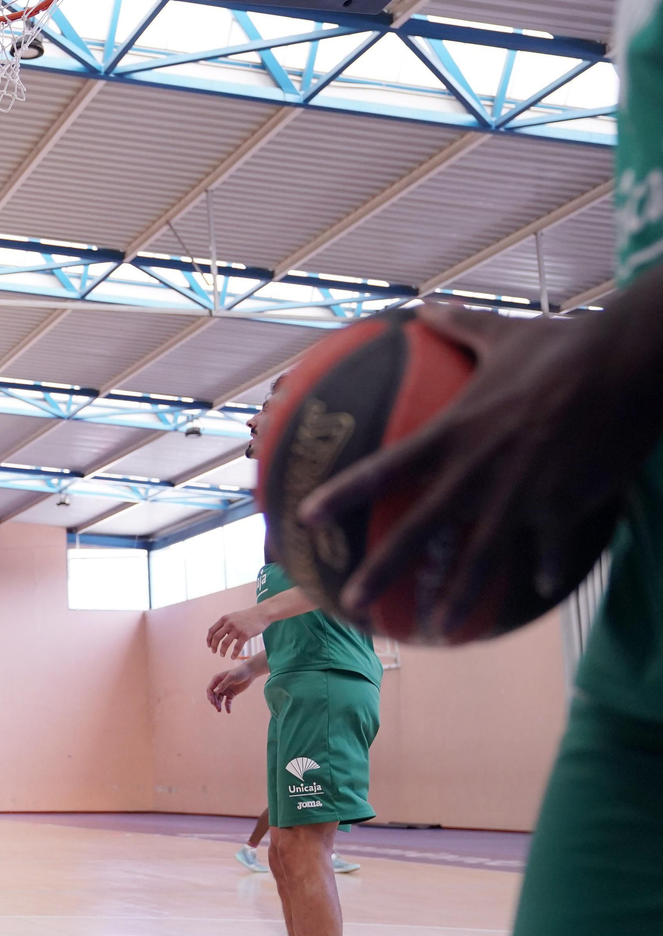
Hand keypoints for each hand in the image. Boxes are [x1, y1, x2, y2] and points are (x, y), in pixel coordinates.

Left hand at [207, 605, 267, 657]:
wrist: (261, 614)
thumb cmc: (247, 616)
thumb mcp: (233, 617)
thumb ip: (225, 624)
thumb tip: (216, 633)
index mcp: (224, 619)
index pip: (212, 630)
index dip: (209, 639)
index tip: (209, 646)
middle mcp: (229, 623)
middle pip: (216, 637)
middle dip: (214, 646)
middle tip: (214, 652)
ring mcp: (237, 629)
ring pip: (225, 643)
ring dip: (222, 651)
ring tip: (222, 655)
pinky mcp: (245, 635)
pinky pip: (237, 647)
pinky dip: (234, 654)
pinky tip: (233, 657)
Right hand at [207, 663, 257, 712]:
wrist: (249, 673)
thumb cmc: (239, 672)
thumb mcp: (231, 677)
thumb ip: (223, 684)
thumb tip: (215, 692)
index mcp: (217, 679)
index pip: (210, 689)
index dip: (210, 696)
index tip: (212, 702)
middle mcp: (219, 685)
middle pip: (213, 696)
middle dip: (214, 702)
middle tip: (217, 708)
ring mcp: (225, 690)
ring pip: (219, 699)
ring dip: (218, 705)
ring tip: (219, 710)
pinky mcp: (231, 694)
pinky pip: (227, 702)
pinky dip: (227, 706)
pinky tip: (228, 711)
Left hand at [300, 304, 647, 633]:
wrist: (629, 366)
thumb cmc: (565, 344)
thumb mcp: (504, 333)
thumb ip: (461, 326)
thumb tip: (429, 305)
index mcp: (453, 435)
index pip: (383, 470)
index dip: (341, 494)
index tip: (306, 518)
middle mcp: (478, 472)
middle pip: (419, 531)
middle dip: (381, 570)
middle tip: (350, 603)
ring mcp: (522, 495)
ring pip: (481, 558)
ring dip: (457, 597)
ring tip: (436, 630)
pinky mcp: (567, 506)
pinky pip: (550, 548)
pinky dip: (544, 568)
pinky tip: (540, 588)